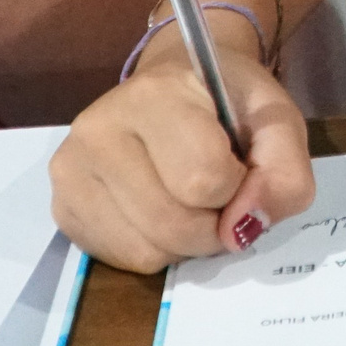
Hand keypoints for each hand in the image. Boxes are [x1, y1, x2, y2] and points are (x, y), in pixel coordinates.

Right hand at [50, 31, 314, 272]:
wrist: (176, 85)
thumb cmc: (227, 101)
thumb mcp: (276, 120)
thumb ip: (283, 172)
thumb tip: (243, 229)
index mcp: (155, 94)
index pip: (205, 179)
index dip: (237, 187)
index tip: (236, 165)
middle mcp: (99, 128)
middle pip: (172, 224)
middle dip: (212, 225)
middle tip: (217, 193)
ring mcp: (71, 169)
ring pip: (146, 250)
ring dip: (184, 242)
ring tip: (187, 199)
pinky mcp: (62, 206)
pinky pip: (121, 260)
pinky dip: (154, 249)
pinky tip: (158, 210)